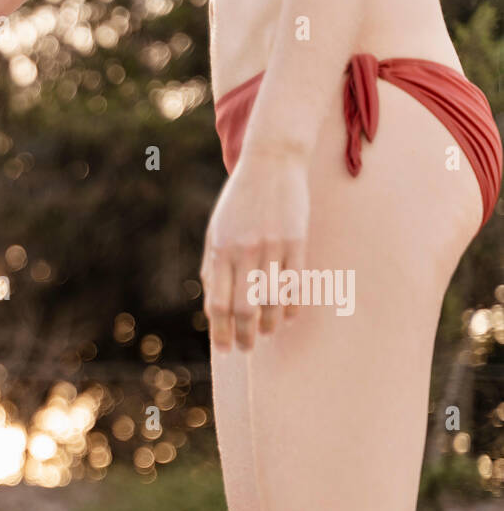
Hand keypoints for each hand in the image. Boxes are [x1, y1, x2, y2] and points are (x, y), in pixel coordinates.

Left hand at [200, 148, 309, 351]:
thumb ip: (213, 267)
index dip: (220, 332)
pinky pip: (296, 284)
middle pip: (244, 309)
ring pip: (272, 301)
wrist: (271, 161)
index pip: (218, 304)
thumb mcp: (216, 231)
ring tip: (266, 332)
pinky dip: (292, 307)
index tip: (224, 349)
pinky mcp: (297, 241)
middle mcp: (245, 251)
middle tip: (246, 348)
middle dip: (244, 336)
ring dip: (269, 325)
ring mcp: (273, 246)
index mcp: (221, 251)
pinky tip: (288, 317)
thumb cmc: (239, 202)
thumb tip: (214, 305)